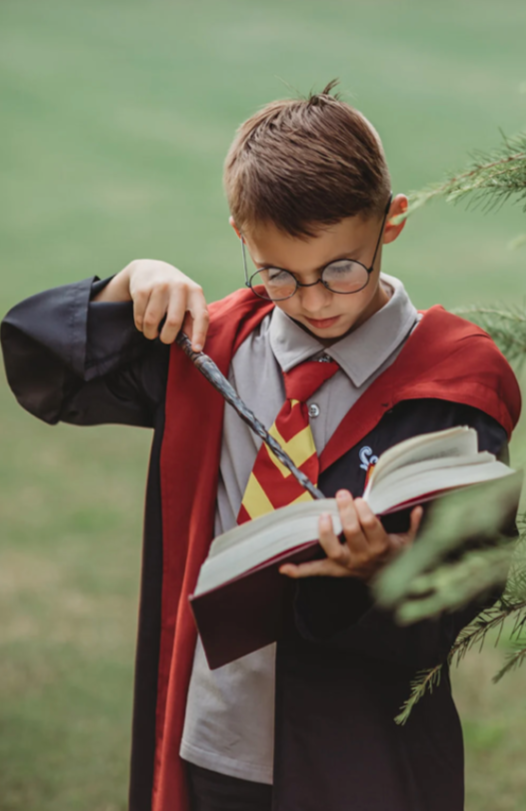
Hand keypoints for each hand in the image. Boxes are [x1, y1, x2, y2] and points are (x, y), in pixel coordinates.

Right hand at [126, 258, 208, 349]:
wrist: (150, 269)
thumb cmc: (173, 293)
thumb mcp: (187, 302)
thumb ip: (191, 322)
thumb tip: (194, 346)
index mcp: (195, 292)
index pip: (201, 316)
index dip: (199, 334)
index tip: (195, 350)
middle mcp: (179, 287)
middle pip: (173, 322)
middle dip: (167, 337)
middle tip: (164, 339)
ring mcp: (160, 286)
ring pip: (152, 321)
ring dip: (150, 333)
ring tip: (152, 331)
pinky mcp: (142, 289)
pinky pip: (139, 317)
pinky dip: (140, 325)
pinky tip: (143, 321)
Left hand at [279, 489, 422, 580]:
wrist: (387, 582)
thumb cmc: (396, 556)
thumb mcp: (410, 543)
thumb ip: (415, 526)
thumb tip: (418, 509)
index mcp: (381, 547)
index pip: (371, 527)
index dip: (364, 512)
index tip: (360, 499)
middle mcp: (363, 556)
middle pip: (352, 533)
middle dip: (347, 512)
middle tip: (343, 495)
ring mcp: (347, 564)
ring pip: (334, 550)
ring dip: (326, 533)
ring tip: (323, 516)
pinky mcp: (334, 570)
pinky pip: (316, 571)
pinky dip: (300, 571)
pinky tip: (284, 568)